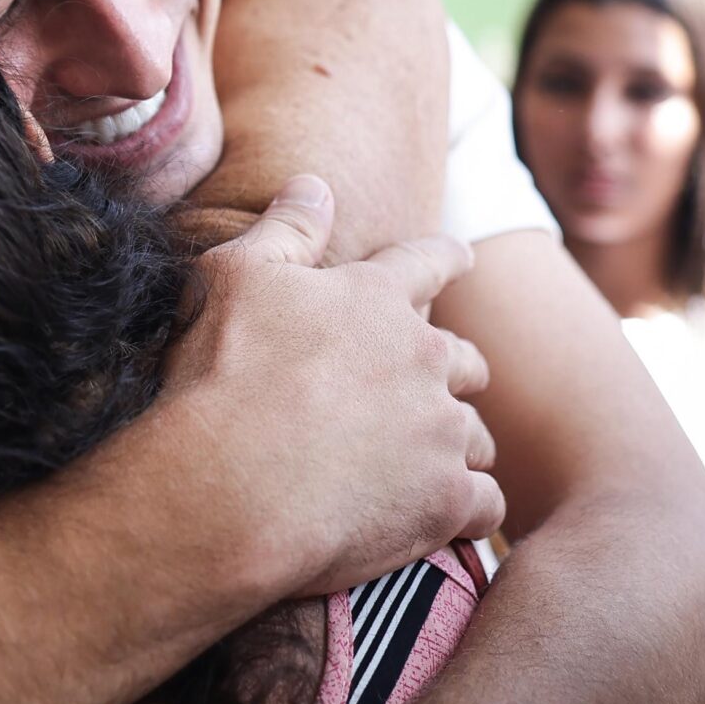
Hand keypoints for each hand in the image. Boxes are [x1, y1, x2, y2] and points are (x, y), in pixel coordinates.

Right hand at [164, 177, 501, 596]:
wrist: (225, 485)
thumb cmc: (221, 377)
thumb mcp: (233, 277)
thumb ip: (285, 229)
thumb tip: (314, 183)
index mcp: (377, 299)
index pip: (429, 262)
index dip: (447, 258)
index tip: (463, 259)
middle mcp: (423, 358)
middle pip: (465, 359)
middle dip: (455, 370)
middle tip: (434, 387)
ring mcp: (440, 431)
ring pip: (474, 435)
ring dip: (457, 443)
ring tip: (432, 462)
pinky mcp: (445, 500)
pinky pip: (483, 503)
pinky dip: (466, 509)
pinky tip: (446, 519)